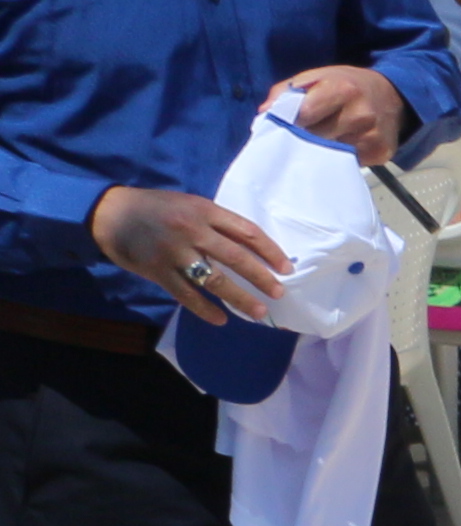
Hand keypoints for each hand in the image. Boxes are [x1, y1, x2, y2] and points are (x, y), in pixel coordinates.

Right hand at [87, 187, 289, 317]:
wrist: (110, 211)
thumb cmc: (156, 208)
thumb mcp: (189, 205)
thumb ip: (216, 223)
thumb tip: (252, 248)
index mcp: (204, 210)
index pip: (247, 231)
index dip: (270, 251)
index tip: (286, 267)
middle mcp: (192, 230)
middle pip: (236, 257)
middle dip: (261, 278)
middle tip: (278, 293)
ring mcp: (175, 252)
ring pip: (215, 280)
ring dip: (239, 299)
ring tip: (257, 312)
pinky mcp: (158, 270)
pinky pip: (187, 295)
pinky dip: (205, 310)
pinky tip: (221, 319)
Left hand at [265, 65, 407, 164]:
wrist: (392, 97)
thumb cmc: (346, 85)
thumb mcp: (317, 77)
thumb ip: (287, 92)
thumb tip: (265, 113)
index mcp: (343, 89)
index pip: (304, 114)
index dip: (290, 121)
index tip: (284, 124)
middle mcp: (361, 114)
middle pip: (315, 137)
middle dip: (303, 136)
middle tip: (302, 132)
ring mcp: (372, 137)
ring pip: (329, 153)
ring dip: (320, 149)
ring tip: (324, 137)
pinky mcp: (380, 154)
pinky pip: (347, 161)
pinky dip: (339, 156)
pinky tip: (343, 144)